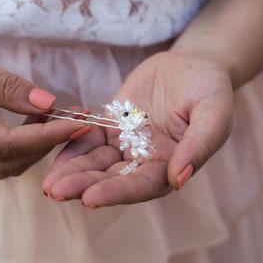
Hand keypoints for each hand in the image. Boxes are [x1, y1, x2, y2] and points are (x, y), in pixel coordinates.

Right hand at [0, 56, 89, 178]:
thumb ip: (2, 87)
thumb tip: (48, 102)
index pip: (12, 146)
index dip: (49, 135)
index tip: (81, 123)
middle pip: (15, 159)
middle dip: (50, 139)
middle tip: (78, 117)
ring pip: (10, 162)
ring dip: (40, 141)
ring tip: (62, 116)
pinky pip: (1, 156)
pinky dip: (24, 141)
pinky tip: (36, 120)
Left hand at [43, 51, 232, 206]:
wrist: (192, 64)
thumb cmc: (209, 87)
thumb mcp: (214, 112)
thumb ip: (199, 145)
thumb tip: (179, 179)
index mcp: (171, 164)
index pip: (142, 185)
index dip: (117, 192)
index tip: (89, 199)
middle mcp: (146, 159)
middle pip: (113, 178)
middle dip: (84, 185)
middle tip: (55, 191)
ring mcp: (127, 142)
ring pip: (97, 161)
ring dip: (73, 169)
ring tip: (48, 181)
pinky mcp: (113, 124)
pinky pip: (90, 136)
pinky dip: (73, 143)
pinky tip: (54, 146)